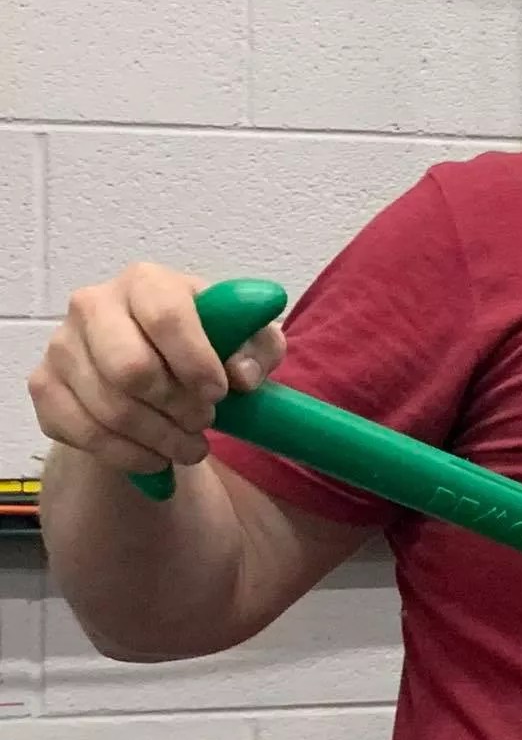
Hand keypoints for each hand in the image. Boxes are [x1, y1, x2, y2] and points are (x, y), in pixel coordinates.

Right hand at [27, 264, 284, 476]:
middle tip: (205, 421)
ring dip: (161, 439)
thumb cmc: (200, 345)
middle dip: (177, 407)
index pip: (166, 317)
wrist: (146, 367)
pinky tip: (156, 457)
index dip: (197, 362)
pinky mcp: (45, 386)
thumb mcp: (245, 339)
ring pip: (110, 409)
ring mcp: (62, 346)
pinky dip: (129, 456)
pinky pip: (84, 433)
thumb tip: (241, 375)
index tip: (220, 393)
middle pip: (130, 369)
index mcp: (146, 282)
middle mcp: (93, 305)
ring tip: (191, 447)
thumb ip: (259, 348)